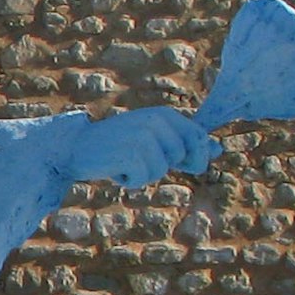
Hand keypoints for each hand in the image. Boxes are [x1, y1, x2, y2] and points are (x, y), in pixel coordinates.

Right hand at [67, 105, 215, 189]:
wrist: (76, 147)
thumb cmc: (117, 145)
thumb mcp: (154, 140)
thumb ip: (185, 144)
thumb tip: (219, 149)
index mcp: (164, 114)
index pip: (198, 138)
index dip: (196, 157)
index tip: (181, 164)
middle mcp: (156, 120)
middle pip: (182, 157)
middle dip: (164, 166)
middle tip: (139, 158)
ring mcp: (143, 135)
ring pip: (161, 170)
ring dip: (144, 174)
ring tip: (124, 162)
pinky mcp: (131, 152)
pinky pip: (144, 178)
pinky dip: (131, 181)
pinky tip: (116, 169)